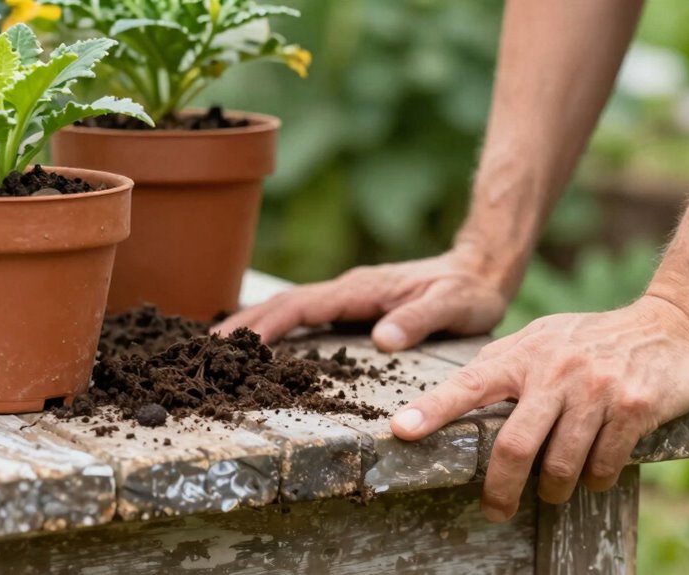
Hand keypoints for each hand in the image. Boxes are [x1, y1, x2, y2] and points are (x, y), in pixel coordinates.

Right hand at [212, 248, 511, 351]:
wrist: (479, 271)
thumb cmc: (467, 292)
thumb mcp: (451, 308)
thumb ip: (418, 321)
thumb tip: (381, 339)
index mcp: (362, 289)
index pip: (303, 306)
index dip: (268, 325)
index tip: (236, 344)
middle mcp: (348, 289)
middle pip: (285, 303)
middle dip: (245, 325)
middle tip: (208, 352)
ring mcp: (349, 295)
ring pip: (291, 307)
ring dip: (255, 324)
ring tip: (221, 349)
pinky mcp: (354, 304)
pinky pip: (307, 314)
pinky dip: (278, 326)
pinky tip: (264, 343)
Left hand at [389, 295, 688, 520]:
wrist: (673, 326)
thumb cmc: (598, 340)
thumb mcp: (546, 339)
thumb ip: (508, 366)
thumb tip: (465, 400)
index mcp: (525, 354)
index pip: (469, 383)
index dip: (433, 410)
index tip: (402, 431)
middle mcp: (555, 368)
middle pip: (514, 445)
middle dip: (499, 489)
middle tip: (494, 509)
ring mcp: (594, 387)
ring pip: (559, 464)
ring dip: (553, 488)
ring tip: (553, 489)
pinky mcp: (632, 406)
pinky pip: (602, 464)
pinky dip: (594, 480)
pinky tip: (594, 474)